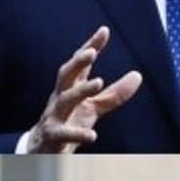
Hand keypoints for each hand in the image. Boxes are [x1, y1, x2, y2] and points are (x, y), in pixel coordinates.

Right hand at [29, 27, 142, 152]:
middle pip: (65, 75)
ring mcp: (54, 116)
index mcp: (69, 89)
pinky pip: (64, 134)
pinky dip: (77, 134)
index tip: (104, 31)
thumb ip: (114, 93)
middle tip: (92, 52)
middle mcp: (60, 98)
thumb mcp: (93, 108)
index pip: (79, 65)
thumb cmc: (68, 123)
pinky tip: (93, 136)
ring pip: (65, 100)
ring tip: (98, 82)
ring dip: (80, 91)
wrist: (42, 150)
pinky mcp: (53, 136)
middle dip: (77, 62)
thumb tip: (138, 75)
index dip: (90, 46)